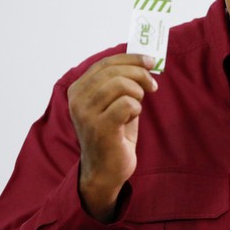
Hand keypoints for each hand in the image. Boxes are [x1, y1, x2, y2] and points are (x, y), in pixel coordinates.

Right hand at [67, 53, 157, 220]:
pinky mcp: (100, 128)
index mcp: (77, 90)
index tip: (149, 61)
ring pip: (120, 85)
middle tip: (152, 86)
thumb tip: (143, 62)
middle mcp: (77, 100)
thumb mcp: (114, 104)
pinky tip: (132, 118)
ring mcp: (86, 114)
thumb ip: (122, 83)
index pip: (104, 63)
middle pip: (113, 71)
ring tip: (137, 107)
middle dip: (139, 74)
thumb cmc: (113, 135)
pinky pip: (126, 104)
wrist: (106, 171)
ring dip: (137, 93)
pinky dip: (136, 108)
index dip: (129, 58)